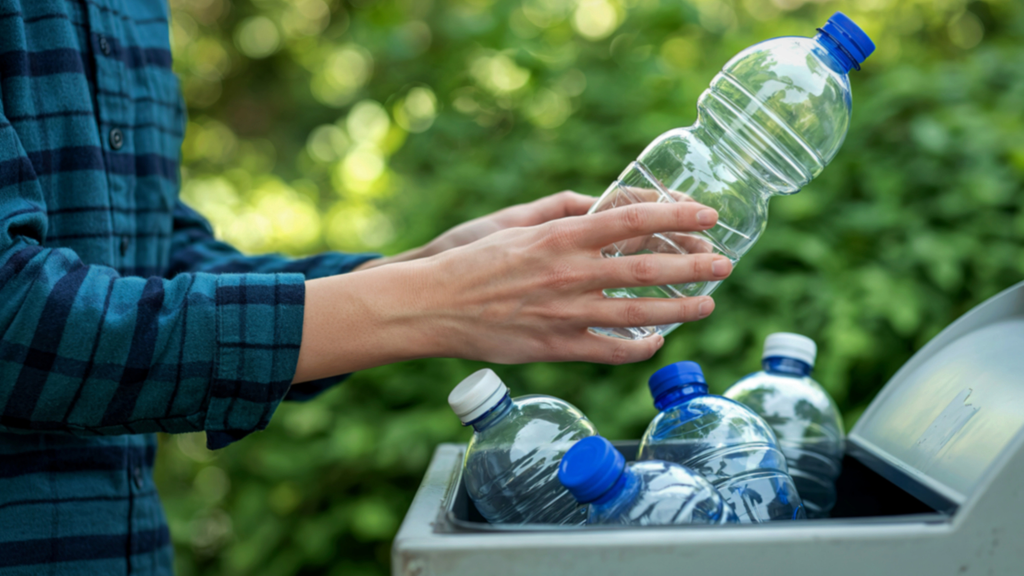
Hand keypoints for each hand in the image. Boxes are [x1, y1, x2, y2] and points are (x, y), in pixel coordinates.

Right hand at [293, 201, 732, 381]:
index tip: (708, 215)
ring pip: (638, 313)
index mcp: (560, 235)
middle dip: (695, 264)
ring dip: (679, 309)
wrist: (433, 304)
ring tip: (706, 304)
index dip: (677, 215)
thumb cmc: (472, 258)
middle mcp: (570, 272)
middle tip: (726, 264)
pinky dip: (639, 347)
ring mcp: (565, 312)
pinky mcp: (556, 346)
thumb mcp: (515, 220)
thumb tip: (601, 203)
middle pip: (648, 266)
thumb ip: (562, 209)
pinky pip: (610, 350)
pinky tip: (658, 340)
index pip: (632, 219)